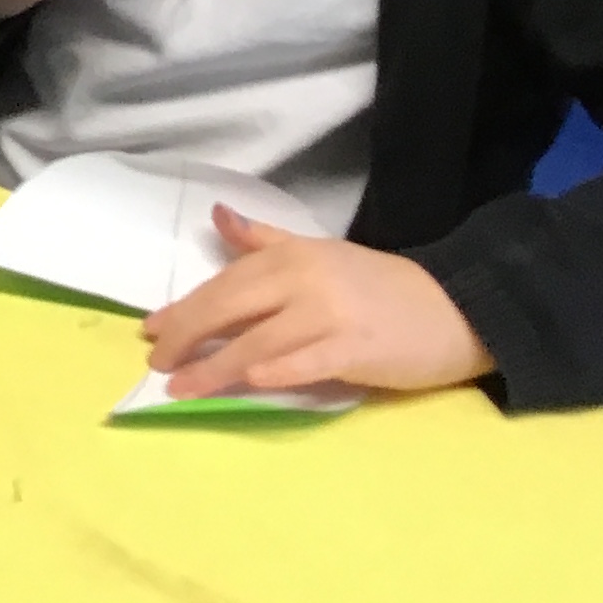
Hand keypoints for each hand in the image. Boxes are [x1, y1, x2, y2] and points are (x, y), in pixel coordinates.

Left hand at [144, 208, 492, 399]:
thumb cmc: (376, 286)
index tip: (149, 329)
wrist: (454, 309)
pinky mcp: (355, 349)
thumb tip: (218, 215)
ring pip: (257, 341)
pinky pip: (304, 362)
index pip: (224, 283)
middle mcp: (304, 280)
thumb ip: (264, 241)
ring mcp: (329, 315)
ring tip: (179, 387)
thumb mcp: (318, 253)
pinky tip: (244, 381)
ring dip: (213, 366)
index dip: (183, 307)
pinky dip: (272, 371)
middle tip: (156, 362)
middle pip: (229, 308)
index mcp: (291, 256)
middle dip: (186, 335)